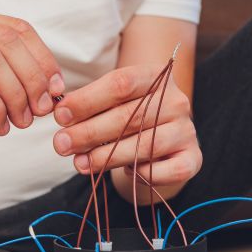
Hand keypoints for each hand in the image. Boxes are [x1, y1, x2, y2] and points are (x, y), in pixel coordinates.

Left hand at [51, 63, 200, 187]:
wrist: (164, 144)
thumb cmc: (131, 120)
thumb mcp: (113, 103)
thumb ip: (90, 105)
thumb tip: (60, 114)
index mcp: (156, 77)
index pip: (121, 84)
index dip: (88, 100)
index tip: (60, 115)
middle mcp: (176, 102)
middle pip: (129, 117)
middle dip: (89, 132)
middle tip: (61, 144)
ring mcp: (186, 131)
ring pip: (143, 146)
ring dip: (106, 157)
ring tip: (79, 163)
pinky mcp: (191, 159)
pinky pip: (164, 171)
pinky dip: (142, 174)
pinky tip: (125, 173)